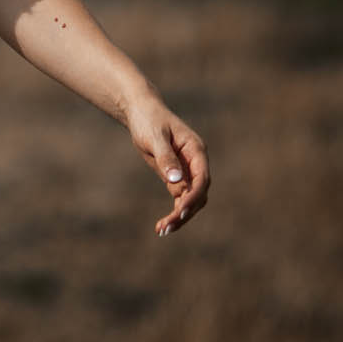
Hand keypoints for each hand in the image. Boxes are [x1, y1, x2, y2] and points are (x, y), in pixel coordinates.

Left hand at [126, 95, 209, 235]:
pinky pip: (180, 198)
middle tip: (166, 227)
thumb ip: (166, 158)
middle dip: (185, 212)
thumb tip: (177, 181)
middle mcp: (196, 163)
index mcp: (196, 151)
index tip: (179, 211)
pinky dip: (174, 211)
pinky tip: (162, 225)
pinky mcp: (177, 176)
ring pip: (191, 200)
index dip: (193, 197)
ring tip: (162, 230)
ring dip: (179, 216)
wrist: (140, 111)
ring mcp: (188, 171)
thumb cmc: (148, 120)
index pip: (202, 180)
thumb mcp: (154, 137)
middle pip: (199, 194)